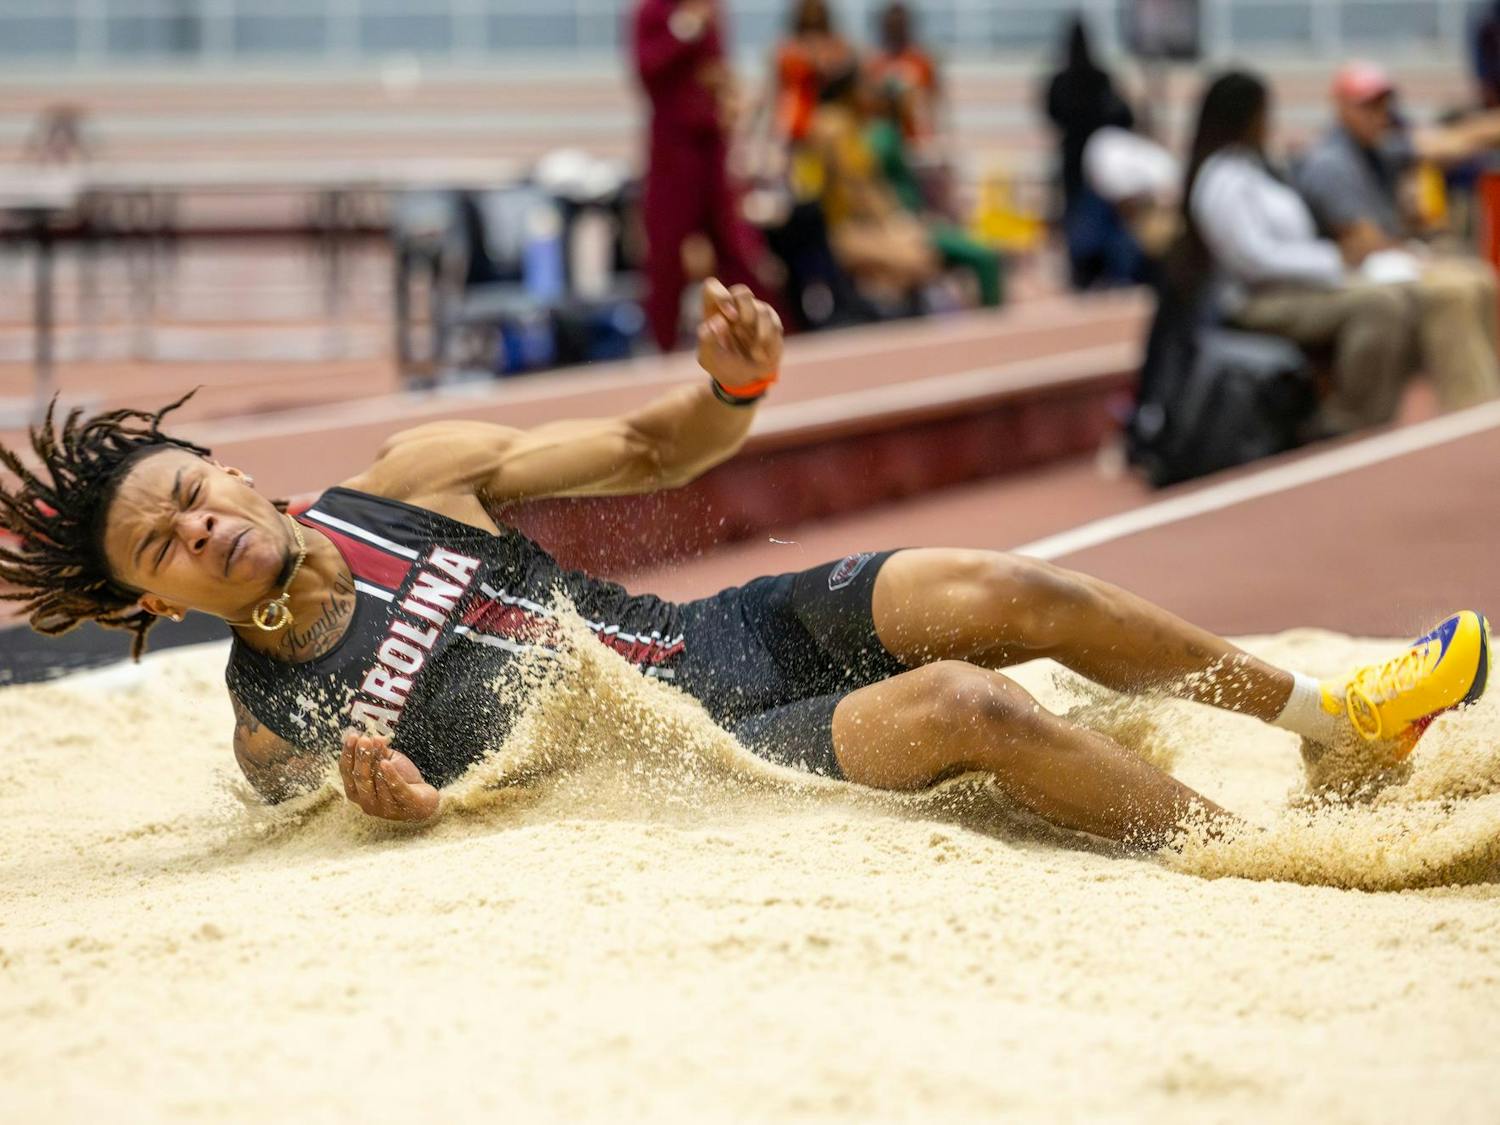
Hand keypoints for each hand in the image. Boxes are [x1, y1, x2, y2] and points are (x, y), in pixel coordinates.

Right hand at [339, 730, 440, 822]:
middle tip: (364, 739)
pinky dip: (390, 775)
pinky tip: (386, 762)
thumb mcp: (387, 763)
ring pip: (377, 783)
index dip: (348, 754)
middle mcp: (367, 803)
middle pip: (360, 778)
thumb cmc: (401, 780)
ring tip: (378, 742)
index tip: (352, 736)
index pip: (347, 773)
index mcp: (357, 792)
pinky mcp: (405, 805)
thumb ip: (378, 753)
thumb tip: (371, 737)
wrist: (425, 800)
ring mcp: (386, 807)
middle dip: (361, 757)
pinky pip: (396, 789)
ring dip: (376, 761)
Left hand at [696, 278, 781, 393]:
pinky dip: (769, 342)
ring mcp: (753, 312)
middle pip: (742, 291)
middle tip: (744, 329)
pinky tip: (763, 354)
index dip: (721, 296)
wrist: (746, 380)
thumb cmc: (722, 366)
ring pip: (761, 309)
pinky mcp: (770, 321)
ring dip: (760, 334)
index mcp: (713, 311)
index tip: (730, 317)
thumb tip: (718, 321)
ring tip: (755, 354)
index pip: (712, 288)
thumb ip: (706, 339)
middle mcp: (734, 307)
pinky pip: (774, 323)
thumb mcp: (708, 358)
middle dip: (746, 311)